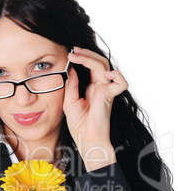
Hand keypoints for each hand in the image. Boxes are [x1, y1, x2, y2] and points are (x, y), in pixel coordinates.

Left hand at [63, 47, 127, 170]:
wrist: (86, 140)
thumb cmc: (79, 125)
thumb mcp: (69, 102)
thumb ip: (71, 85)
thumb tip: (70, 69)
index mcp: (92, 88)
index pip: (90, 67)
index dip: (82, 58)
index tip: (70, 53)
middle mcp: (100, 87)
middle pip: (98, 62)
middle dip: (86, 54)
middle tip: (73, 50)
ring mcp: (106, 91)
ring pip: (104, 66)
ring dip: (90, 58)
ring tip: (76, 55)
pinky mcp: (110, 96)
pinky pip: (121, 82)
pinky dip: (115, 75)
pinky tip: (103, 74)